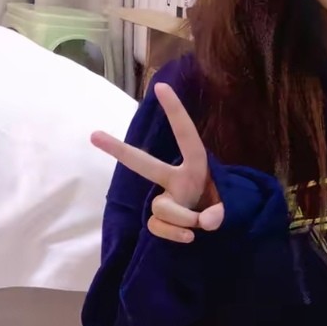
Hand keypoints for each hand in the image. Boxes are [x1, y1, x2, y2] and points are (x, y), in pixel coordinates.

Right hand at [90, 82, 223, 243]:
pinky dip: (174, 234)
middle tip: (94, 135)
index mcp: (195, 167)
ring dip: (183, 219)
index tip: (160, 86)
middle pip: (144, 164)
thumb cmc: (224, 205)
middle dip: (119, 150)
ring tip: (198, 226)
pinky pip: (157, 226)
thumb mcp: (232, 205)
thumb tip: (206, 221)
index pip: (186, 136)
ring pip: (161, 208)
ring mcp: (165, 199)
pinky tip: (189, 238)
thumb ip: (222, 211)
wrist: (217, 230)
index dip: (175, 112)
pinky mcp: (158, 220)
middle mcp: (175, 179)